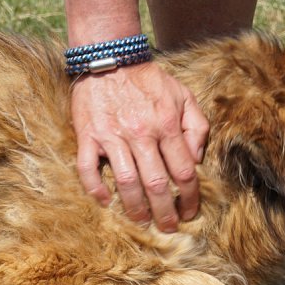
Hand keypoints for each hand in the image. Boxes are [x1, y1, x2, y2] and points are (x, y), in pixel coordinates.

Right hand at [71, 61, 208, 231]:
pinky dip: (95, 189)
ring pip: (126, 182)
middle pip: (156, 184)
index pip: (183, 171)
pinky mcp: (88, 135)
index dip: (189, 197)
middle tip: (167, 226)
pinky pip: (89, 169)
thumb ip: (196, 126)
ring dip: (134, 208)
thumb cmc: (149, 80)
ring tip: (141, 221)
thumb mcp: (183, 95)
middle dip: (164, 211)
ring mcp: (112, 136)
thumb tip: (196, 159)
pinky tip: (105, 201)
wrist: (110, 57)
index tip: (189, 212)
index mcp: (166, 124)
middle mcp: (141, 133)